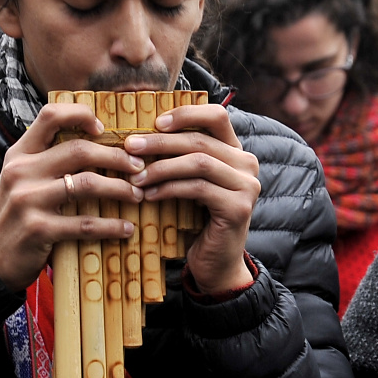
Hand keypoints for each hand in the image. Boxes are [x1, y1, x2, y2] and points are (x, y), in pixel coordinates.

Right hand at [0, 102, 142, 289]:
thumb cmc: (12, 216)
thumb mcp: (19, 180)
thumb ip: (44, 162)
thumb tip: (92, 146)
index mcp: (19, 154)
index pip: (50, 116)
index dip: (81, 115)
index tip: (104, 129)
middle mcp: (22, 172)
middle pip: (79, 150)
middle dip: (117, 157)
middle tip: (138, 168)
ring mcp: (28, 200)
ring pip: (87, 183)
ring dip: (120, 188)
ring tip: (137, 194)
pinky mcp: (39, 229)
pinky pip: (84, 224)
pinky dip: (111, 226)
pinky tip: (126, 228)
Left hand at [123, 102, 259, 292]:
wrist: (215, 264)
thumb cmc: (195, 221)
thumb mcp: (188, 182)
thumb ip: (179, 158)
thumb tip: (139, 134)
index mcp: (236, 151)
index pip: (217, 115)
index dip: (186, 114)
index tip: (154, 122)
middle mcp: (247, 164)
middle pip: (200, 140)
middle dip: (160, 142)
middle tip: (130, 147)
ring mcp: (247, 185)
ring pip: (198, 162)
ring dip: (161, 167)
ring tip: (135, 176)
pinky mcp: (239, 207)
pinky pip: (197, 188)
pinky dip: (168, 188)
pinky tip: (148, 195)